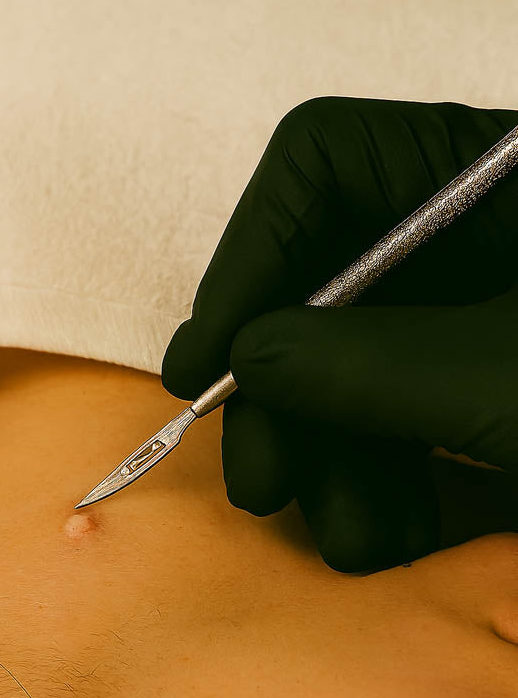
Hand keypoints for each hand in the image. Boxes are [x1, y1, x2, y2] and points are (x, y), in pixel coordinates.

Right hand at [161, 96, 517, 573]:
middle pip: (323, 278)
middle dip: (286, 391)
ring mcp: (466, 299)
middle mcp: (463, 224)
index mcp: (479, 173)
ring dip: (337, 457)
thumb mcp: (503, 377)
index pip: (323, 160)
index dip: (248, 253)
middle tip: (261, 480)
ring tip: (348, 537)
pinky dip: (382, 470)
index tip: (209, 356)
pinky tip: (389, 532)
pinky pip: (397, 402)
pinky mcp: (473, 368)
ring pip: (354, 358)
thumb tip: (247, 357)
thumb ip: (372, 364)